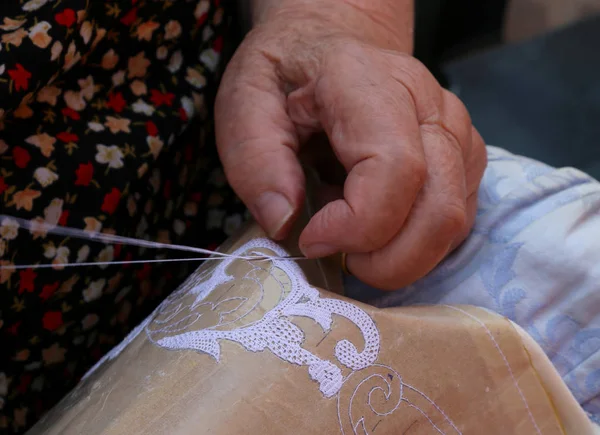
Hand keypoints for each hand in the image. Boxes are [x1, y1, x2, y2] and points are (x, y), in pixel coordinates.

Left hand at [215, 1, 486, 289]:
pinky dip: (414, 243)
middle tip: (338, 256)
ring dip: (401, 256)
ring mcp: (457, 133)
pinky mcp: (465, 158)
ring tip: (352, 234)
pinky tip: (377, 224)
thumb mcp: (244, 103)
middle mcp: (430, 106)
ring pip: (454, 223)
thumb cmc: (288, 74)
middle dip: (386, 262)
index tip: (311, 238)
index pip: (395, 171)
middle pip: (439, 211)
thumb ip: (256, 161)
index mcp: (370, 83)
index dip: (357, 226)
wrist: (332, 44)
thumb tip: (286, 223)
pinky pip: (455, 222)